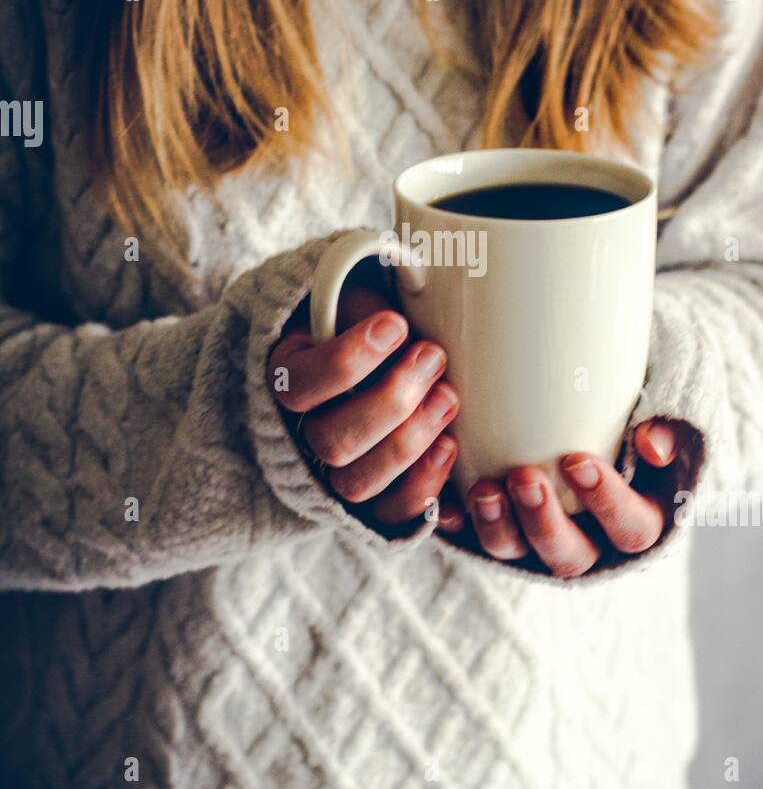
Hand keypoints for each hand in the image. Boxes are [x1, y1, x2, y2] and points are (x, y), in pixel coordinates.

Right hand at [267, 284, 464, 532]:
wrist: (368, 360)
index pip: (300, 384)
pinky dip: (422, 488)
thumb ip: (364, 294)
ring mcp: (332, 472)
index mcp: (285, 377)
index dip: (349, 359)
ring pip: (356, 484)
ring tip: (448, 396)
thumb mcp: (351, 296)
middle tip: (433, 356)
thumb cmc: (362, 321)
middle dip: (391, 401)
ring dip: (410, 442)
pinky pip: (388, 514)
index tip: (395, 324)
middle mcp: (300, 432)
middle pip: (331, 442)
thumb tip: (414, 274)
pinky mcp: (370, 498)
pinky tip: (450, 447)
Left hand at [442, 419, 694, 578]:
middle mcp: (589, 540)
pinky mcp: (500, 526)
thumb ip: (670, 420)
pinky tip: (440, 503)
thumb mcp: (667, 408)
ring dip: (498, 526)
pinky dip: (454, 523)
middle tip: (524, 478)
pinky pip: (470, 538)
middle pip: (569, 557)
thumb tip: (651, 442)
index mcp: (638, 517)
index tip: (578, 462)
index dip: (607, 504)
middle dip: (544, 523)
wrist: (590, 405)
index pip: (632, 529)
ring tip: (483, 490)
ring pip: (517, 553)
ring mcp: (538, 539)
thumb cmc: (635, 405)